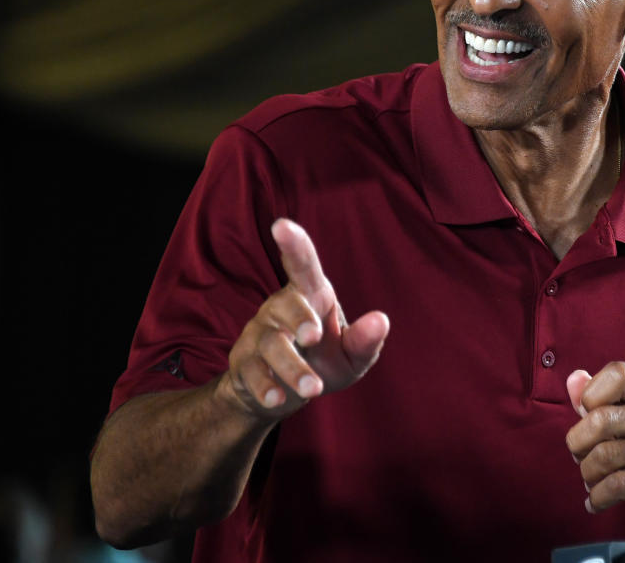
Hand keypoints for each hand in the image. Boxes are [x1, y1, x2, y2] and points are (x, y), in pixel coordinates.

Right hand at [218, 218, 389, 420]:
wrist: (280, 395)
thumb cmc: (323, 362)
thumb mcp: (352, 357)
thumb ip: (366, 340)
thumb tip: (381, 320)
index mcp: (310, 295)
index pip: (301, 264)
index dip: (294, 244)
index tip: (282, 225)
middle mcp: (280, 308)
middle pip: (286, 304)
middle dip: (299, 317)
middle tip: (314, 335)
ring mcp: (259, 334)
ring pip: (271, 343)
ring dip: (292, 366)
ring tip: (312, 390)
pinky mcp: (243, 362)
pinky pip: (251, 371)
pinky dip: (266, 386)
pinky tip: (279, 399)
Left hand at [565, 362, 624, 547]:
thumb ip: (600, 400)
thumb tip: (573, 379)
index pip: (618, 373)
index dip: (591, 394)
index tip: (588, 416)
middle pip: (600, 419)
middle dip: (577, 443)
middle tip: (581, 456)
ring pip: (603, 456)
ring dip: (587, 473)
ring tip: (592, 479)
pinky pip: (615, 486)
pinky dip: (597, 497)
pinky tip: (596, 501)